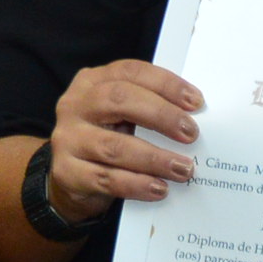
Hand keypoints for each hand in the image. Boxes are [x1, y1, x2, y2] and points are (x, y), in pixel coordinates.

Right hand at [42, 59, 203, 218]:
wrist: (71, 177)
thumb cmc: (107, 138)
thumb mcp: (121, 115)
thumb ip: (148, 108)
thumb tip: (194, 118)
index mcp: (93, 81)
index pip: (131, 72)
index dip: (165, 84)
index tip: (196, 102)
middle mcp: (75, 105)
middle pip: (119, 100)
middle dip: (161, 116)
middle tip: (191, 134)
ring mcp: (67, 139)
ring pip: (114, 146)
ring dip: (154, 159)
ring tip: (182, 169)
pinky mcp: (66, 172)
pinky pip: (106, 179)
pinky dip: (136, 184)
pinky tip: (158, 188)